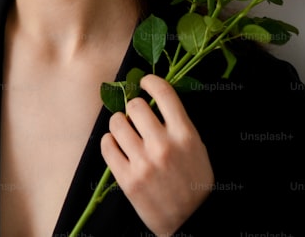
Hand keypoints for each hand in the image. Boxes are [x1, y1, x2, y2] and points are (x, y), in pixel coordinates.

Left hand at [100, 74, 213, 236]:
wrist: (191, 222)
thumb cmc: (194, 184)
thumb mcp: (197, 150)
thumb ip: (178, 125)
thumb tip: (153, 100)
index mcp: (185, 136)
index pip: (165, 94)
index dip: (151, 82)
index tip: (144, 82)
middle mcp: (163, 146)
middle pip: (136, 106)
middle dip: (133, 107)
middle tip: (135, 116)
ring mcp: (143, 162)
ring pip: (117, 123)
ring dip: (119, 123)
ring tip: (124, 130)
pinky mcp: (127, 178)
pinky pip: (107, 146)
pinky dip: (109, 142)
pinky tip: (116, 144)